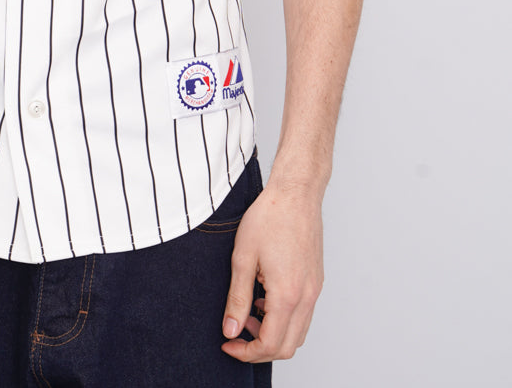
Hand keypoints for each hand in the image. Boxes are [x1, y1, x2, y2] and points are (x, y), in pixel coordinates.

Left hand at [221, 181, 323, 362]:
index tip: (228, 344)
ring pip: (298, 333)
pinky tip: (264, 299)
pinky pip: (303, 315)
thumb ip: (237, 298)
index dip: (246, 352)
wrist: (296, 193)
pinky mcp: (316, 281)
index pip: (270, 344)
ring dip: (273, 334)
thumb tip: (230, 330)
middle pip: (287, 346)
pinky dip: (284, 319)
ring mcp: (314, 289)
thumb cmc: (269, 217)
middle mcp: (306, 297)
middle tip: (235, 334)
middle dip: (260, 349)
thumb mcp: (242, 257)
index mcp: (287, 294)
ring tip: (248, 314)